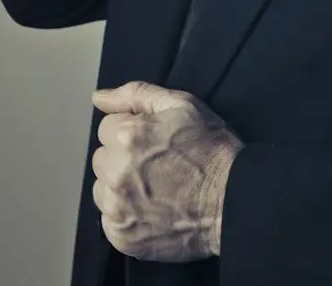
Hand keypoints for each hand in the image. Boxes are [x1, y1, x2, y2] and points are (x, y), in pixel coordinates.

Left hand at [91, 81, 244, 261]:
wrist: (233, 201)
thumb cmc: (211, 149)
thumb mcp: (182, 105)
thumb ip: (136, 94)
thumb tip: (99, 97)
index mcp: (127, 136)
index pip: (106, 127)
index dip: (131, 130)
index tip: (153, 140)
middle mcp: (116, 172)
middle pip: (101, 158)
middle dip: (121, 157)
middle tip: (153, 163)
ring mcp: (118, 208)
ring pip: (101, 189)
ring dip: (118, 186)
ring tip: (152, 187)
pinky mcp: (122, 237)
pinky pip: (109, 219)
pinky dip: (125, 214)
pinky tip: (150, 208)